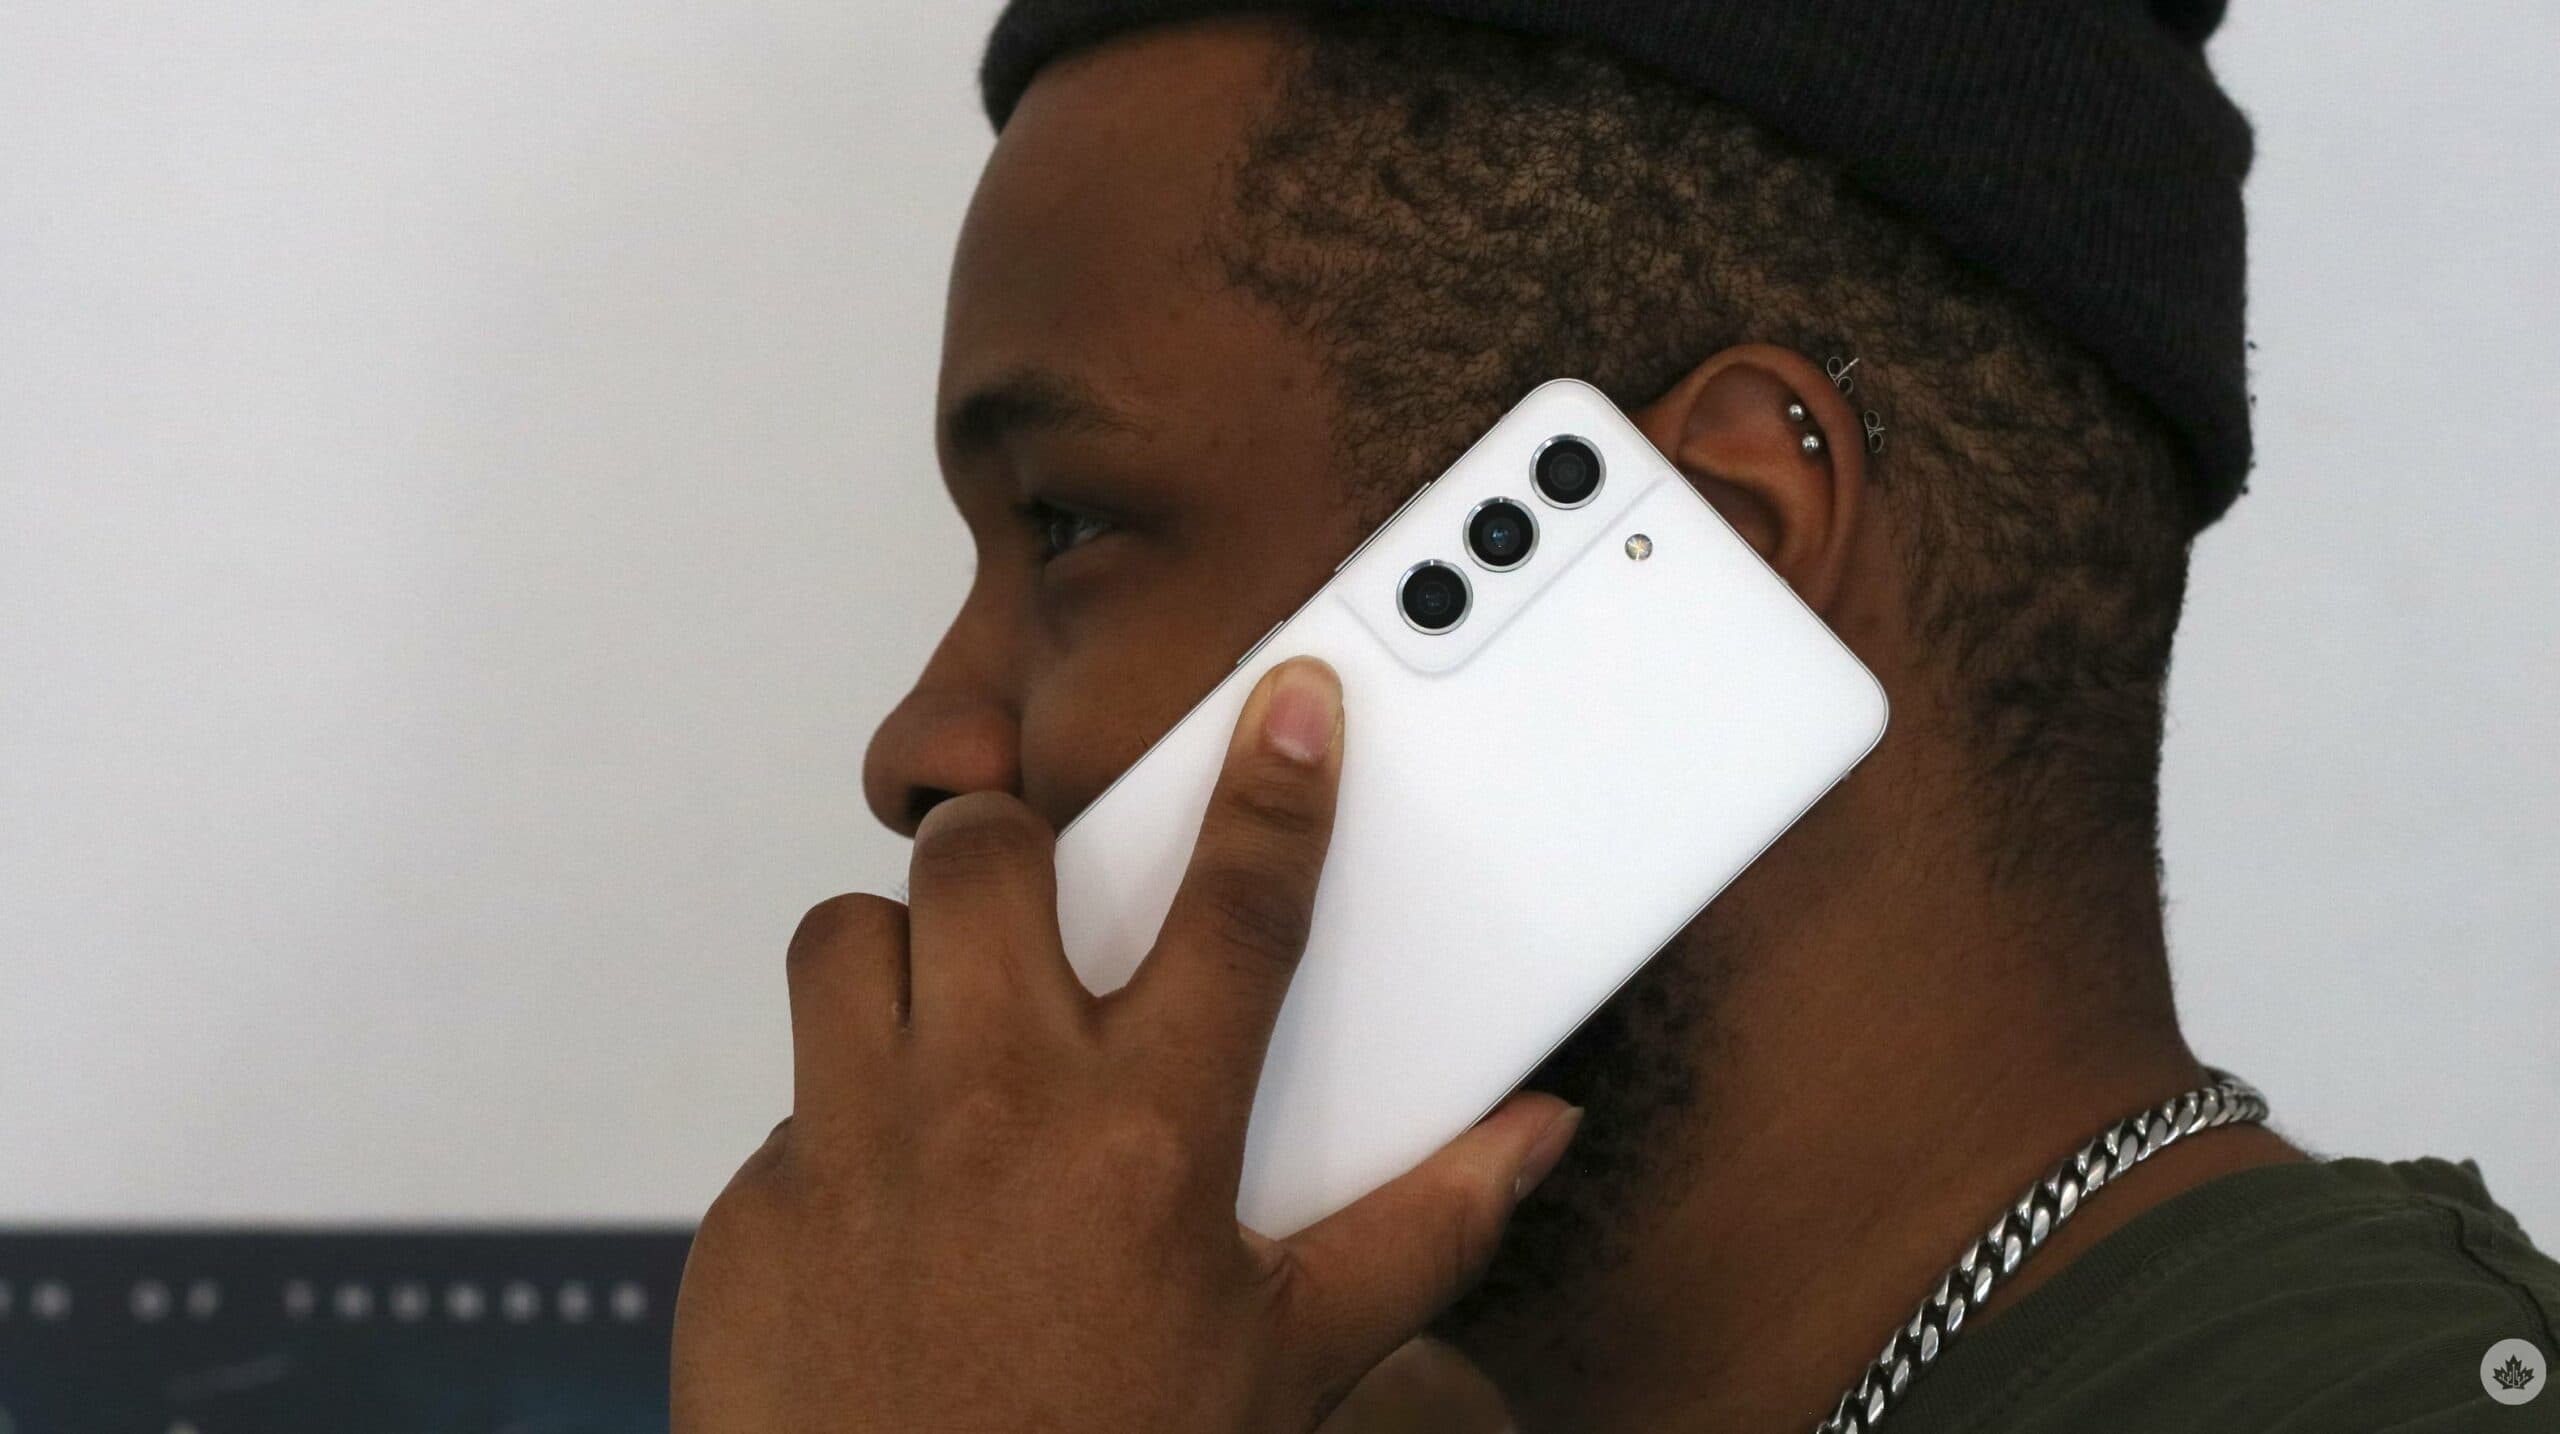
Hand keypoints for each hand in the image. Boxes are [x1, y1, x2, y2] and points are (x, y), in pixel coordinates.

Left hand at [671, 657, 1581, 1433]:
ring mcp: (856, 1147)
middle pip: (985, 856)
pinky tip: (889, 1201)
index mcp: (1150, 1135)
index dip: (1277, 788)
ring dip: (897, 959)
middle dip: (1014, 856)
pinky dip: (837, 1120)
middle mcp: (995, 1108)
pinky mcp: (755, 1206)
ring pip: (845, 935)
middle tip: (1045, 920)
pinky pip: (786, 1098)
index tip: (1292, 704)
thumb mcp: (1292, 1362)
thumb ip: (1422, 1230)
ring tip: (945, 1029)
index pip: (1238, 907)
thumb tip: (1531, 1138)